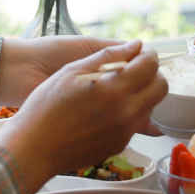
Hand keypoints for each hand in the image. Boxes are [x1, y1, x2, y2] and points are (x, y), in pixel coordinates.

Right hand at [0, 41, 167, 193]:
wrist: (34, 148)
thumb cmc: (45, 107)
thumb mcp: (72, 71)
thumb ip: (107, 56)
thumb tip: (135, 45)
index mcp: (114, 88)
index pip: (150, 66)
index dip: (148, 56)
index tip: (140, 54)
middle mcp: (126, 111)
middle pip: (161, 88)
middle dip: (152, 75)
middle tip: (135, 70)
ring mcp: (125, 131)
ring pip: (151, 107)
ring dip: (143, 94)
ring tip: (118, 90)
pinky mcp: (119, 144)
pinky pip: (136, 123)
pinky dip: (130, 112)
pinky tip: (107, 109)